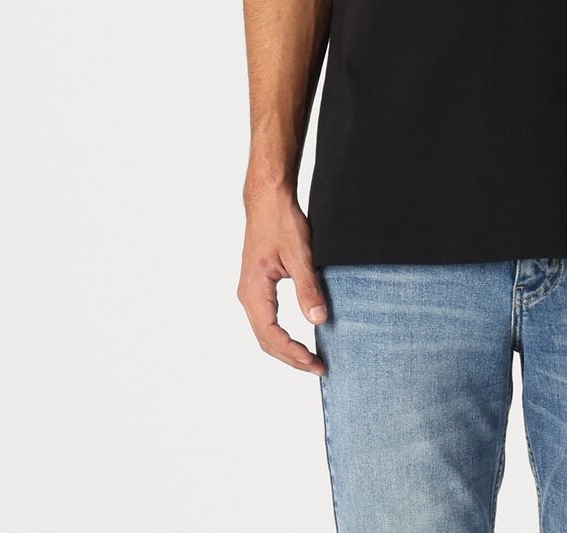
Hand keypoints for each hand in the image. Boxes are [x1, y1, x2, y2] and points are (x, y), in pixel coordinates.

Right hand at [237, 186, 328, 375]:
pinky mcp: (258, 286)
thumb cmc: (280, 222)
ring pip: (265, 332)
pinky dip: (282, 335)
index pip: (271, 335)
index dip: (293, 353)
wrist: (268, 199)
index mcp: (254, 291)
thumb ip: (308, 288)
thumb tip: (318, 319)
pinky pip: (267, 319)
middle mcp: (248, 296)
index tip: (314, 363)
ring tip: (309, 359)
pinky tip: (298, 338)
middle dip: (291, 357)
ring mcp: (251, 292)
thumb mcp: (300, 254)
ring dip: (286, 348)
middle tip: (318, 367)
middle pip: (266, 340)